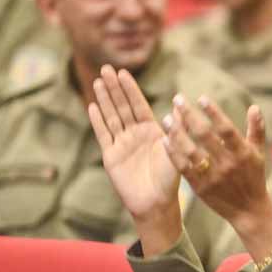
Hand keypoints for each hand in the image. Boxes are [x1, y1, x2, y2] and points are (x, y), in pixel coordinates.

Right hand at [88, 65, 179, 222]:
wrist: (155, 203)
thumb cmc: (169, 180)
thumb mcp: (175, 151)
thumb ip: (175, 129)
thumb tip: (180, 105)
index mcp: (152, 131)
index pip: (139, 105)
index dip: (131, 89)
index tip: (123, 72)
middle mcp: (136, 135)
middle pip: (122, 107)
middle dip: (115, 88)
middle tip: (106, 68)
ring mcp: (122, 144)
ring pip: (111, 117)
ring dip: (104, 99)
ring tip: (97, 81)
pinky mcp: (111, 156)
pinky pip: (103, 134)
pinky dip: (98, 121)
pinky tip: (92, 106)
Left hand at [163, 96, 271, 232]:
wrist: (249, 210)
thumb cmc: (254, 177)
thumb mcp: (259, 154)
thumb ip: (256, 130)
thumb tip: (254, 107)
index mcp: (243, 153)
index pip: (226, 128)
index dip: (213, 112)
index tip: (201, 98)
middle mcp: (227, 163)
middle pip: (205, 136)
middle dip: (189, 116)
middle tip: (178, 99)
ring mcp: (213, 176)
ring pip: (190, 151)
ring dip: (176, 133)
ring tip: (166, 118)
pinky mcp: (200, 187)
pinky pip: (184, 168)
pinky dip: (173, 154)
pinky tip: (164, 140)